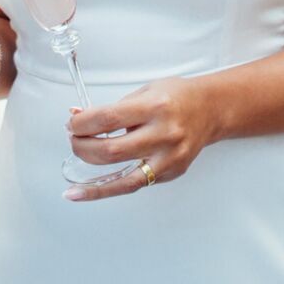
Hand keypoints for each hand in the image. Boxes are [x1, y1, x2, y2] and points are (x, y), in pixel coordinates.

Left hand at [63, 78, 219, 202]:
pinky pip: (134, 184)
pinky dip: (108, 189)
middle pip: (111, 151)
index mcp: (155, 107)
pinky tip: (88, 192)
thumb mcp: (144, 91)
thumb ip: (113, 108)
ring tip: (74, 177)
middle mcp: (164, 134)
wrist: (210, 110)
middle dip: (82, 147)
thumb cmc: (178, 97)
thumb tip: (78, 118)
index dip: (82, 124)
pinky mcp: (171, 173)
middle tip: (74, 140)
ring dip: (90, 177)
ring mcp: (169, 158)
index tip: (72, 124)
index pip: (107, 119)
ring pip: (121, 177)